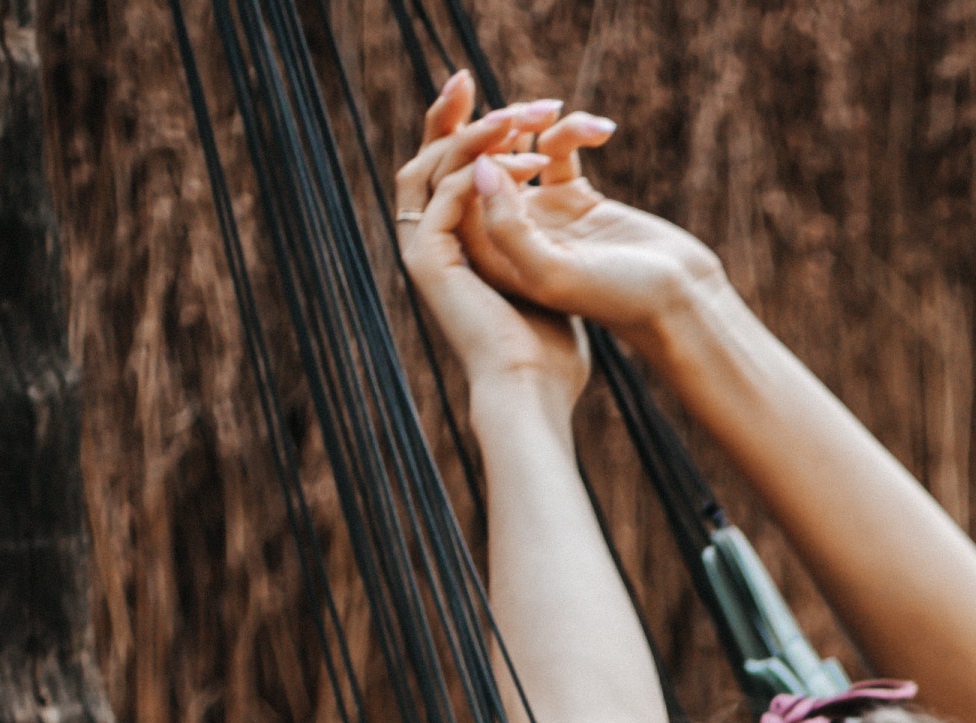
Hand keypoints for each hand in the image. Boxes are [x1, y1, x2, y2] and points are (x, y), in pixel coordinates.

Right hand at [394, 74, 583, 406]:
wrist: (533, 390)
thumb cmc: (549, 351)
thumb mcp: (545, 279)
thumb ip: (535, 240)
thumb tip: (551, 211)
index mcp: (456, 246)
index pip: (448, 171)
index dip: (465, 130)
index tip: (501, 101)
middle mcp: (431, 244)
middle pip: (425, 158)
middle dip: (451, 115)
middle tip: (474, 78)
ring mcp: (424, 252)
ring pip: (431, 168)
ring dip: (472, 136)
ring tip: (516, 118)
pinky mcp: (428, 262)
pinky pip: (443, 196)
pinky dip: (476, 172)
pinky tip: (521, 160)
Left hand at [429, 91, 724, 338]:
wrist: (683, 307)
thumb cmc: (622, 301)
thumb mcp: (556, 273)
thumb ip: (509, 226)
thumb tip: (480, 167)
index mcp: (494, 259)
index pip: (457, 192)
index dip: (473, 152)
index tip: (509, 136)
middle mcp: (511, 237)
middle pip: (480, 166)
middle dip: (497, 130)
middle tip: (530, 114)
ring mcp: (544, 216)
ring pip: (518, 150)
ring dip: (534, 123)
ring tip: (560, 112)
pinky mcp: (577, 201)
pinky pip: (558, 151)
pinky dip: (572, 131)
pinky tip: (602, 131)